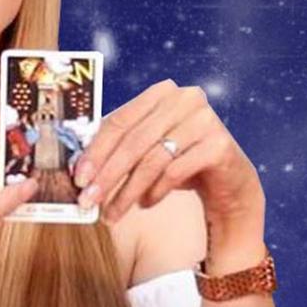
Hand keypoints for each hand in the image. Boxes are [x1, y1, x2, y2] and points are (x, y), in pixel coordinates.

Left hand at [72, 79, 264, 225]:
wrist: (229, 182)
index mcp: (161, 93)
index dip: (96, 151)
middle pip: (133, 140)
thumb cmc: (179, 163)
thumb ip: (118, 148)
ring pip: (153, 159)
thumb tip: (79, 168)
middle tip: (88, 201)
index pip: (119, 121)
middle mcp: (184, 99)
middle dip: (107, 174)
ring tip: (113, 213)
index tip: (78, 178)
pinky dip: (156, 191)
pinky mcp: (219, 144)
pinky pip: (175, 171)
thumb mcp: (147, 150)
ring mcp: (205, 119)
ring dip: (128, 191)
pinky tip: (146, 204)